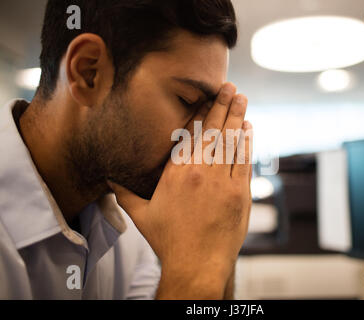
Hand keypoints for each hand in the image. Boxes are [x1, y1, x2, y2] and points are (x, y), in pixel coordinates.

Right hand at [108, 82, 252, 298]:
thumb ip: (123, 194)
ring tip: (241, 99)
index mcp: (176, 173)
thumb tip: (108, 180)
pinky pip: (244, 161)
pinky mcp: (239, 193)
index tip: (207, 97)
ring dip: (237, 118)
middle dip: (222, 105)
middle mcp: (200, 172)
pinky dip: (246, 143)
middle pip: (213, 131)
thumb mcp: (141, 215)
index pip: (190, 134)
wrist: (196, 265)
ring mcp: (222, 182)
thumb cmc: (168, 241)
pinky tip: (248, 128)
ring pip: (231, 142)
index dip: (200, 112)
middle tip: (229, 87)